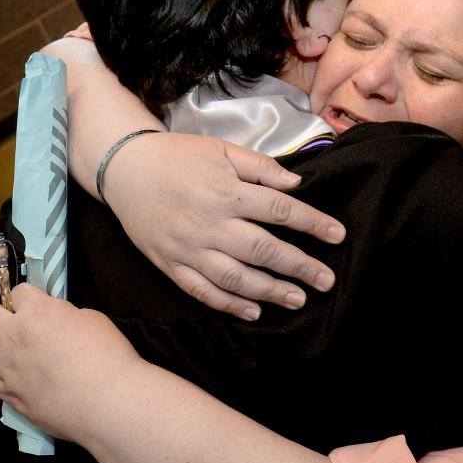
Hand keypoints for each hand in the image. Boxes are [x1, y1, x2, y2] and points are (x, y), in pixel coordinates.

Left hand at [0, 284, 139, 442]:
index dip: (30, 298)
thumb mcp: (92, 320)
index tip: (39, 306)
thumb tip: (55, 323)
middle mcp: (13, 337)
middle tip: (16, 326)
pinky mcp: (10, 396)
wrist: (108, 402)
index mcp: (37, 312)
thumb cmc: (108, 355)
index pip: (19, 292)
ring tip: (14, 356)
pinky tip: (22, 380)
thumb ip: (64, 316)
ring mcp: (7, 369)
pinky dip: (4, 377)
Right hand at [103, 132, 344, 319]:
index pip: (280, 210)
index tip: (338, 235)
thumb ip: (260, 167)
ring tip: (298, 300)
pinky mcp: (171, 264)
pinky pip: (201, 291)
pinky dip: (228, 304)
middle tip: (326, 281)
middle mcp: (209, 223)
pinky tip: (254, 312)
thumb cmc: (177, 156)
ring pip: (235, 277)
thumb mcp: (221, 150)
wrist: (124, 168)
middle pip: (263, 249)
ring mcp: (188, 248)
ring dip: (269, 291)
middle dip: (299, 266)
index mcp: (226, 191)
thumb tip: (297, 185)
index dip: (312, 223)